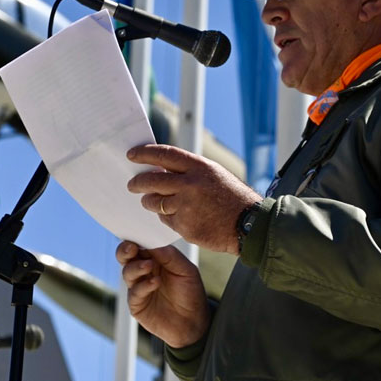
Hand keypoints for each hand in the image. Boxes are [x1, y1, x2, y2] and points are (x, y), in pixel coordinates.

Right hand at [115, 241, 210, 347]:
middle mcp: (143, 271)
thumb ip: (170, 256)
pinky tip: (155, 283)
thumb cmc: (191, 293)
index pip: (139, 244)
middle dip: (125, 250)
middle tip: (132, 248)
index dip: (136, 237)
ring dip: (136, 267)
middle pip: (125, 256)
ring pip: (127, 272)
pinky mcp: (137, 304)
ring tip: (150, 266)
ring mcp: (138, 287)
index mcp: (154, 258)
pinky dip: (143, 285)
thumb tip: (152, 244)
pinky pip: (134, 292)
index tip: (137, 232)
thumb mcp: (186, 270)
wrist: (194, 323)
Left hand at [127, 144, 260, 253]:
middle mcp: (190, 185)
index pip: (164, 154)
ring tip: (155, 202)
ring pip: (155, 203)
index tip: (131, 155)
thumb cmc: (232, 197)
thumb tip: (160, 170)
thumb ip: (189, 171)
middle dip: (137, 183)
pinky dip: (168, 218)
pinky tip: (180, 217)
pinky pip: (166, 220)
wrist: (250, 225)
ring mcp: (186, 207)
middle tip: (132, 185)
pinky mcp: (184, 227)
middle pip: (151, 181)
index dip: (144, 153)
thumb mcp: (214, 174)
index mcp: (199, 167)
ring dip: (151, 203)